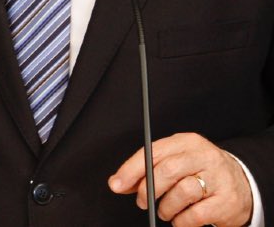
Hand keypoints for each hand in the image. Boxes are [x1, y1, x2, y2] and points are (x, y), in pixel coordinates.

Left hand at [108, 132, 252, 226]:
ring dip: (167, 208)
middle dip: (148, 190)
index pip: (153, 152)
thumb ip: (148, 170)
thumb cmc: (201, 172)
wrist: (244, 185)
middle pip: (167, 170)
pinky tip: (181, 219)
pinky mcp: (227, 201)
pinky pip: (196, 214)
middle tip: (142, 202)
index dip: (131, 169)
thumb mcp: (176, 163)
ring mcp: (219, 178)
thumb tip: (118, 182)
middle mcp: (204, 156)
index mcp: (187, 142)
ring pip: (182, 192)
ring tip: (166, 211)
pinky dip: (182, 221)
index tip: (117, 184)